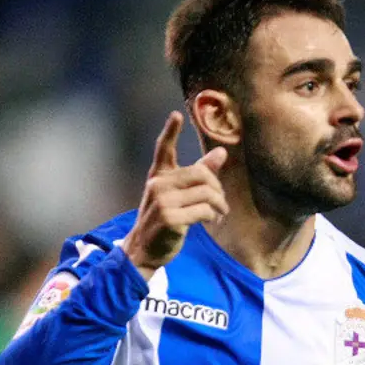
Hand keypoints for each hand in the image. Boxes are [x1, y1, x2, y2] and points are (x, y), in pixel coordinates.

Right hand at [121, 111, 228, 280]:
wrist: (144, 249)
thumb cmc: (164, 220)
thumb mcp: (178, 196)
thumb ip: (199, 173)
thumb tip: (221, 152)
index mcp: (158, 176)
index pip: (164, 150)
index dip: (170, 132)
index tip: (176, 115)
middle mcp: (158, 184)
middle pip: (201, 174)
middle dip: (217, 188)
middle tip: (221, 202)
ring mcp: (162, 201)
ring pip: (206, 193)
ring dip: (219, 205)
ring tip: (219, 213)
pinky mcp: (169, 218)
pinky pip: (204, 210)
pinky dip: (212, 216)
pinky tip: (210, 221)